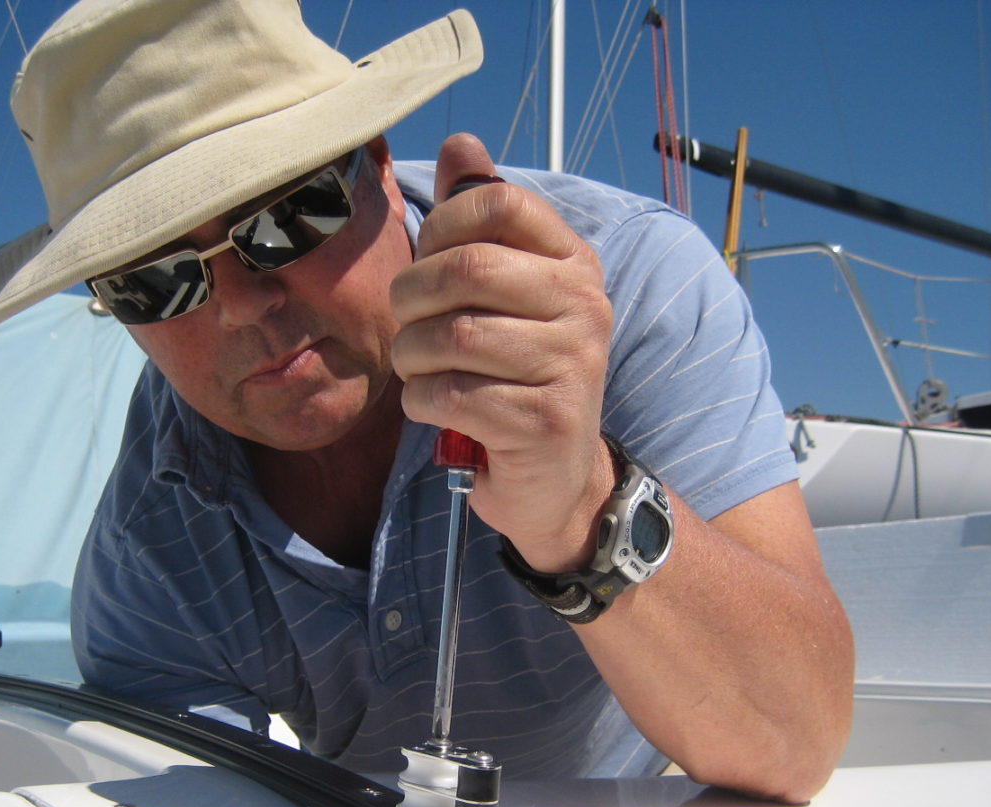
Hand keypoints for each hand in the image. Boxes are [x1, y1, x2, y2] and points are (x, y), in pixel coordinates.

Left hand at [390, 133, 615, 572]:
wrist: (556, 479)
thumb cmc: (514, 375)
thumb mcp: (503, 294)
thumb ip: (480, 221)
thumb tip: (461, 143)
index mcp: (574, 263)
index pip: (500, 201)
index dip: (441, 226)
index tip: (428, 260)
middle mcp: (584, 307)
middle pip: (466, 269)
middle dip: (411, 298)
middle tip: (406, 325)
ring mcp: (572, 366)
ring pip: (450, 337)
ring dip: (411, 358)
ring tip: (420, 370)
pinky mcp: (544, 422)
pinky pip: (448, 395)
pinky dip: (423, 403)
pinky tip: (437, 409)